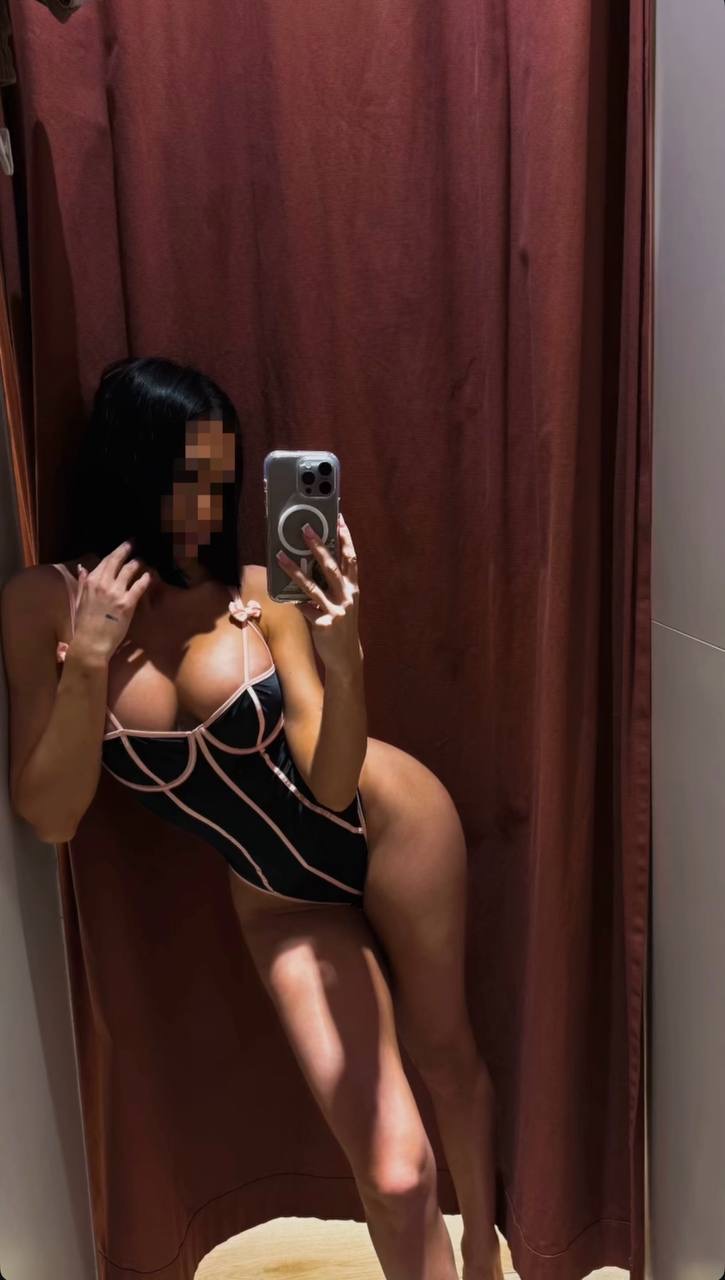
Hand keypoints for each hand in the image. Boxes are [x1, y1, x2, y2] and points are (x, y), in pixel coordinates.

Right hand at [70, 540, 151, 662]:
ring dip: (136, 564)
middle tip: (133, 543)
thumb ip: (83, 583)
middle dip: (126, 549)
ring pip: (128, 571)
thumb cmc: (84, 624)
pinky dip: (144, 580)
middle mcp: (103, 584)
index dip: (116, 552)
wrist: (91, 643)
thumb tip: (83, 568)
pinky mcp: (127, 604)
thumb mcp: (80, 600)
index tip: (123, 547)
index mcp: (91, 582)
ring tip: (141, 561)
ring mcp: (116, 593)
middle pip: (116, 561)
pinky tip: (149, 576)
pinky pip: (138, 587)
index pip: (105, 561)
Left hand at [276, 512, 361, 674]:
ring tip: (281, 555)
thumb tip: (312, 564)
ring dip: (295, 570)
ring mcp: (335, 611)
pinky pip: (303, 608)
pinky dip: (292, 600)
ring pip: (312, 587)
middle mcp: (347, 597)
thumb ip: (333, 586)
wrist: (346, 656)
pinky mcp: (323, 624)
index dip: (346, 538)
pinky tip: (281, 594)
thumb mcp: (344, 603)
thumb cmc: (342, 625)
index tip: (339, 519)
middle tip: (306, 529)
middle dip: (319, 546)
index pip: (351, 558)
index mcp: (353, 589)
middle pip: (332, 567)